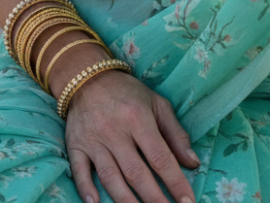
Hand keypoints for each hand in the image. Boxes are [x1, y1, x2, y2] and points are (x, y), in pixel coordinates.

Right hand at [64, 70, 199, 202]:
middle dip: (154, 198)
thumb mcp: (157, 104)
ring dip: (125, 201)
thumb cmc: (129, 94)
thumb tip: (193, 163)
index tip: (187, 202)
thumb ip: (176, 134)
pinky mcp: (76, 146)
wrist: (89, 78)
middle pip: (136, 172)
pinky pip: (80, 170)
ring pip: (110, 177)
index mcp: (138, 118)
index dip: (175, 182)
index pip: (160, 157)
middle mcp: (116, 131)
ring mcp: (94, 140)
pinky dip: (86, 188)